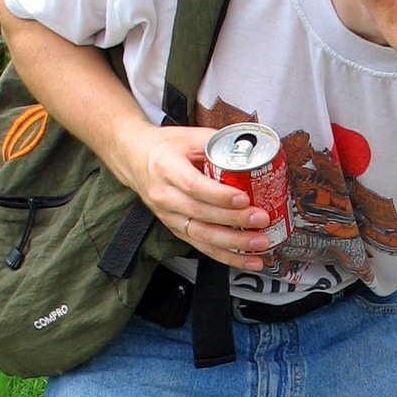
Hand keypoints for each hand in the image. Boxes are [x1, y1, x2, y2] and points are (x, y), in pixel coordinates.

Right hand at [123, 121, 272, 271]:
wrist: (135, 159)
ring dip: (233, 245)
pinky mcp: (175, 229)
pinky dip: (225, 256)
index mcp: (166, 168)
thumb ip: (218, 144)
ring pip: (201, 236)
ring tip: (259, 246)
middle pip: (201, 214)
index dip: (220, 196)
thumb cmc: (164, 147)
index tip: (244, 198)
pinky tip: (245, 260)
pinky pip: (201, 246)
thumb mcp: (189, 136)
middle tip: (261, 220)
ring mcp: (168, 216)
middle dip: (234, 221)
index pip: (194, 186)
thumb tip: (251, 152)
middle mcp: (164, 196)